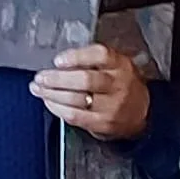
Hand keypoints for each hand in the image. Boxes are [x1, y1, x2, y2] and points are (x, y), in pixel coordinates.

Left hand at [31, 44, 150, 139]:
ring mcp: (112, 106)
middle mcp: (118, 84)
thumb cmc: (121, 85)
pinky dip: (57, 108)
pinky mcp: (103, 123)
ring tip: (38, 88)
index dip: (76, 57)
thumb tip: (58, 62)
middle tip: (40, 77)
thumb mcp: (114, 66)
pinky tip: (49, 102)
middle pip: (85, 79)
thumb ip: (91, 61)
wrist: (141, 112)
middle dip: (57, 78)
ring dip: (52, 94)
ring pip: (77, 99)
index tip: (58, 60)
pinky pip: (75, 116)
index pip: (100, 55)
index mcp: (120, 64)